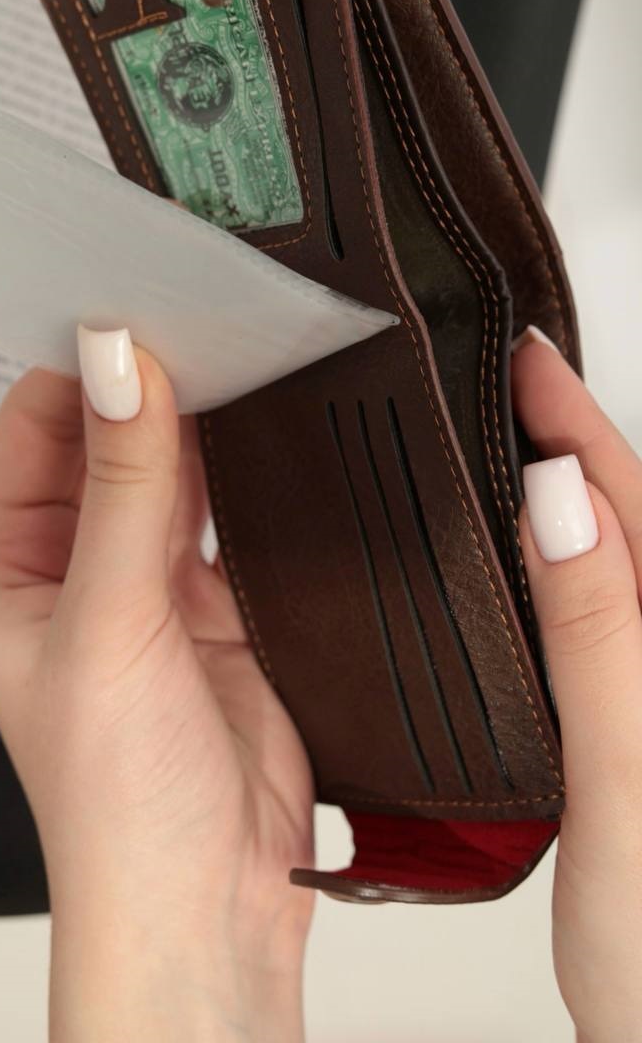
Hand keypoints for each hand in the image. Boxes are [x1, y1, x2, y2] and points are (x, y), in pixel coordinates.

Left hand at [0, 328, 313, 1041]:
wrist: (211, 898)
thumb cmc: (116, 799)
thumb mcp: (106, 623)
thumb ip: (122, 488)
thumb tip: (120, 364)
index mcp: (10, 564)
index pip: (36, 425)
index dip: (80, 363)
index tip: (139, 308)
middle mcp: (78, 564)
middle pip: (109, 437)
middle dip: (148, 381)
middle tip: (203, 313)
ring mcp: (155, 580)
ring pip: (177, 468)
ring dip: (204, 421)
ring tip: (246, 353)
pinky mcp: (226, 600)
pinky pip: (237, 511)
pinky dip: (254, 471)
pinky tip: (279, 429)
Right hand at [513, 329, 641, 1042]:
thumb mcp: (629, 781)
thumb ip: (600, 635)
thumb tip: (562, 502)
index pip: (637, 503)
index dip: (575, 422)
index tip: (524, 357)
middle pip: (629, 525)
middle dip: (572, 444)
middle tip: (510, 380)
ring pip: (613, 574)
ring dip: (566, 507)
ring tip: (509, 449)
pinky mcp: (633, 739)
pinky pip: (599, 632)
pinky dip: (556, 585)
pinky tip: (523, 578)